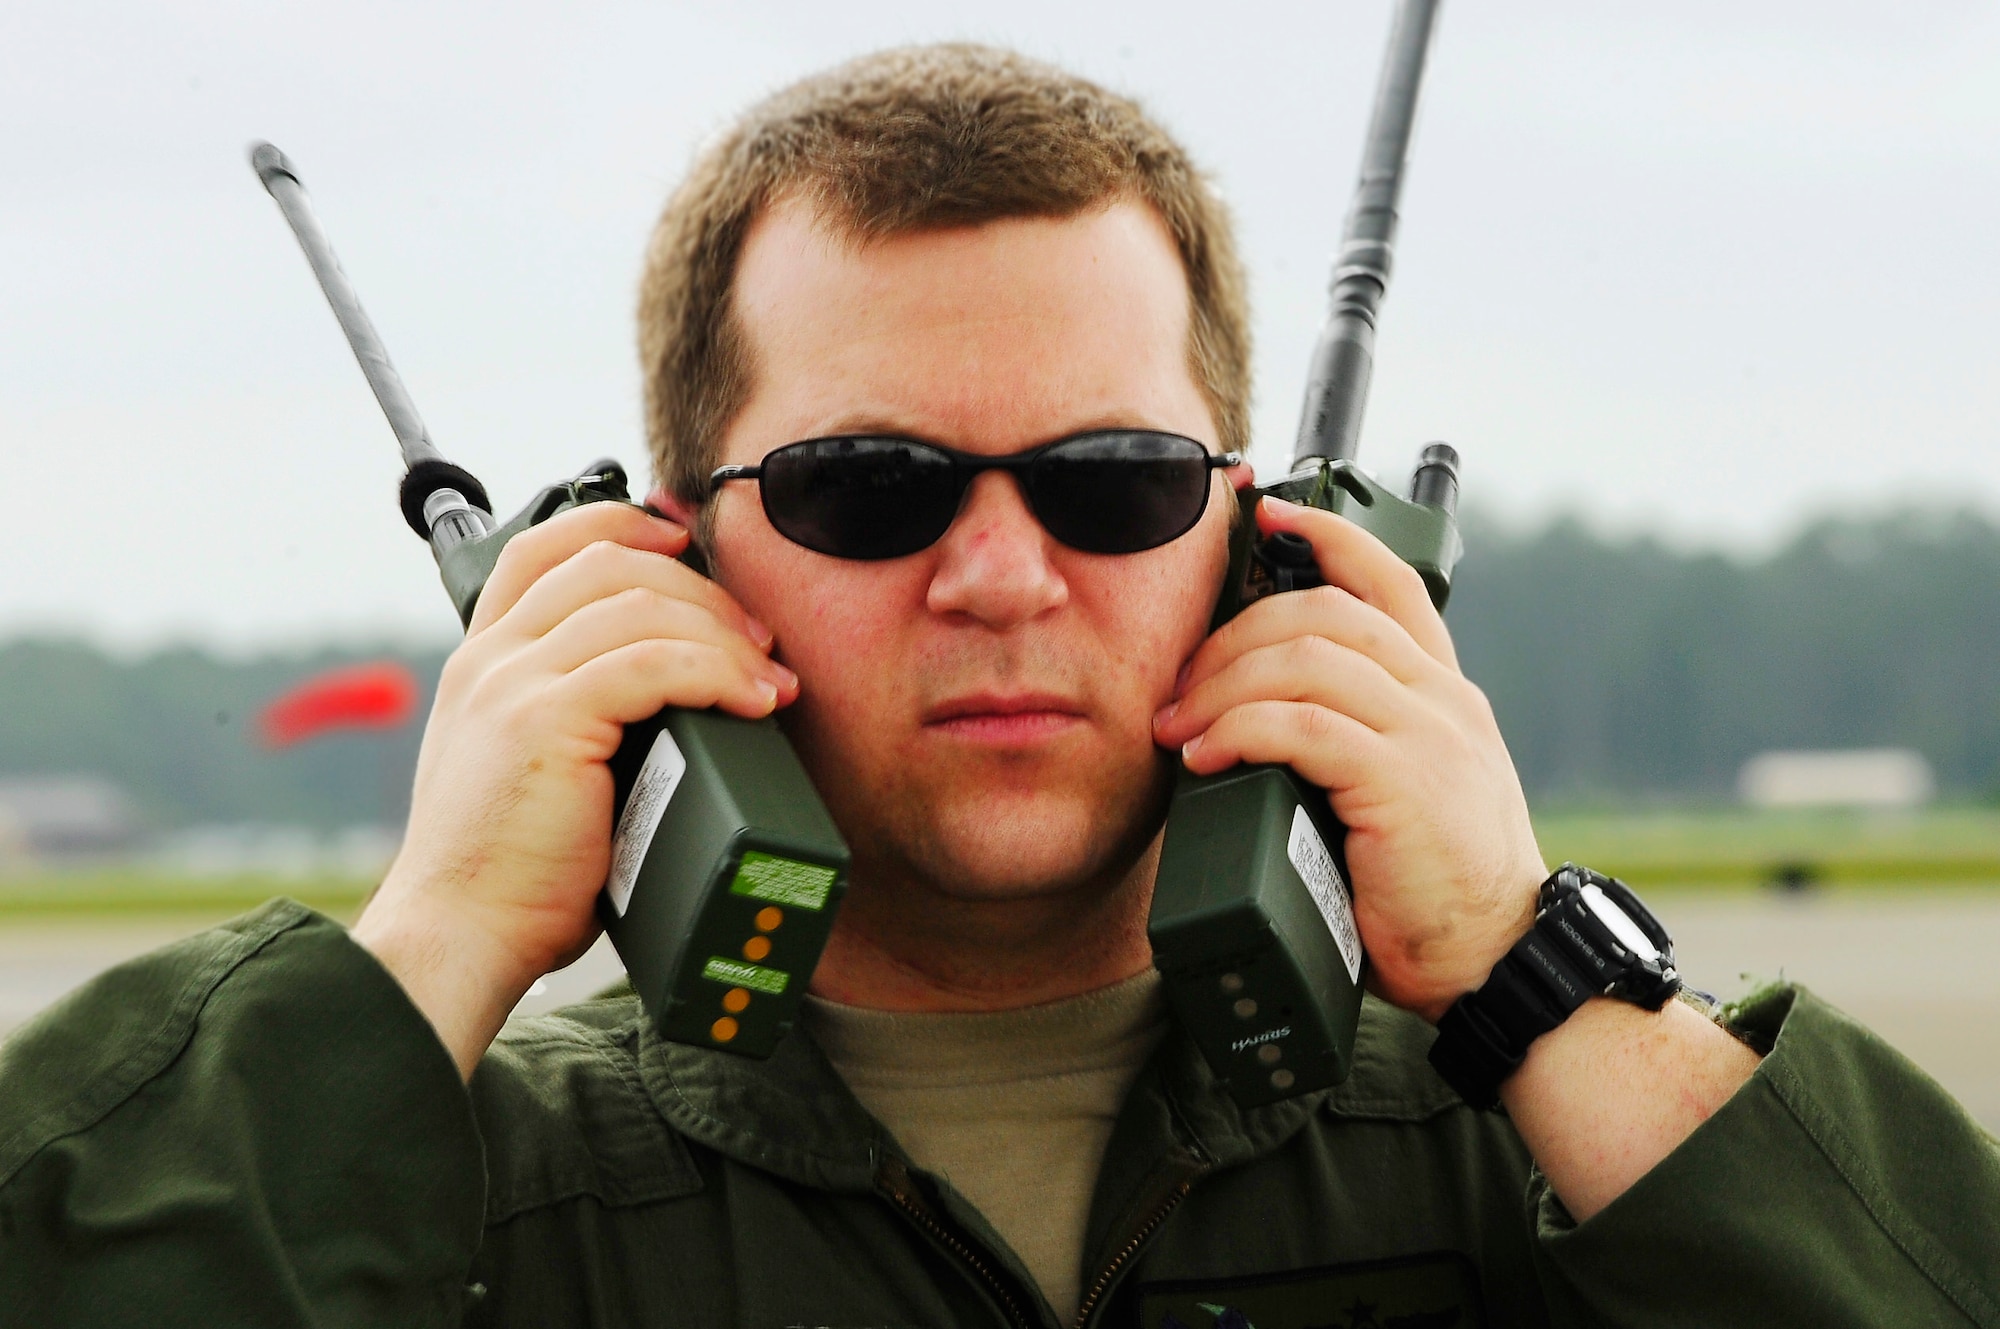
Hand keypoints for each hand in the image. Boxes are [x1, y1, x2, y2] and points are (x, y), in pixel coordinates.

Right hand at [353, 501, 797, 1074]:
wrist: (461, 934)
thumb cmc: (511, 874)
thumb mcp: (534, 772)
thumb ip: (580, 721)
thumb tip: (678, 704)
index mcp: (482, 661)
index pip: (544, 549)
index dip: (619, 524)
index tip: (683, 538)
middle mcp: (490, 658)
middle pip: (607, 564)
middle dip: (699, 588)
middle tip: (757, 639)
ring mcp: (512, 683)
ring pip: (638, 605)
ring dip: (723, 634)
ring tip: (769, 681)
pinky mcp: (546, 720)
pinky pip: (653, 663)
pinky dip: (718, 673)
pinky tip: (754, 702)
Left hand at [1151, 496, 1545, 1021]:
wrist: (1498, 963)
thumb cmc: (1432, 890)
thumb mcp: (1403, 795)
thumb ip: (1354, 746)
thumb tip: (1251, 729)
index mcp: (1443, 694)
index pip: (1390, 582)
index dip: (1328, 537)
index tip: (1268, 516)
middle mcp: (1442, 700)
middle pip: (1324, 613)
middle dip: (1234, 636)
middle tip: (1177, 687)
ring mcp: (1429, 736)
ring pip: (1308, 660)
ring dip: (1222, 687)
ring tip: (1176, 729)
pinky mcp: (1405, 784)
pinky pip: (1305, 727)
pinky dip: (1242, 731)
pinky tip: (1205, 758)